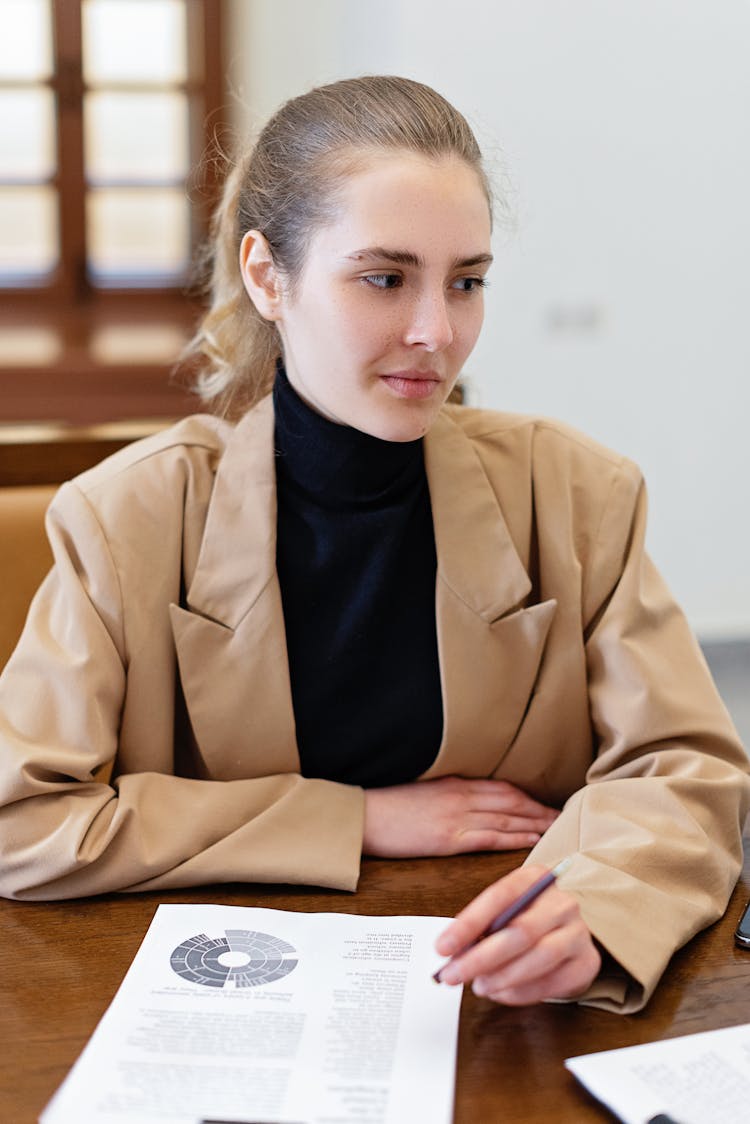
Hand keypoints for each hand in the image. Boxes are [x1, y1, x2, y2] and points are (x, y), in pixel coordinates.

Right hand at [362, 776, 558, 857]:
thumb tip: (474, 805)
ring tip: (559, 830)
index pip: (503, 788)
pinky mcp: (449, 838)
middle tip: (567, 817)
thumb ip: (451, 796)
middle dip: (541, 809)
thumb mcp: (425, 793)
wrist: (363, 816)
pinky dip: (516, 839)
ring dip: (536, 824)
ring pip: (508, 818)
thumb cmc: (389, 807)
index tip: (549, 803)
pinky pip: (491, 838)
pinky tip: (533, 842)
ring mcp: (457, 817)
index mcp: (456, 783)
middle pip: (513, 801)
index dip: (529, 796)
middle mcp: (462, 796)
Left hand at [434, 864, 600, 1004]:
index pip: (499, 896)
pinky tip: (501, 993)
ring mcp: (579, 932)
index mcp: (535, 878)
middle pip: (521, 930)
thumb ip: (481, 928)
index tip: (443, 947)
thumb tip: (452, 953)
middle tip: (454, 975)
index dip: (469, 923)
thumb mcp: (503, 913)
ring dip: (502, 977)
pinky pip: (552, 982)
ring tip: (479, 987)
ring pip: (539, 957)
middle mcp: (562, 902)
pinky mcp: (587, 962)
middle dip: (482, 957)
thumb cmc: (526, 920)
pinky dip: (521, 992)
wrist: (568, 935)